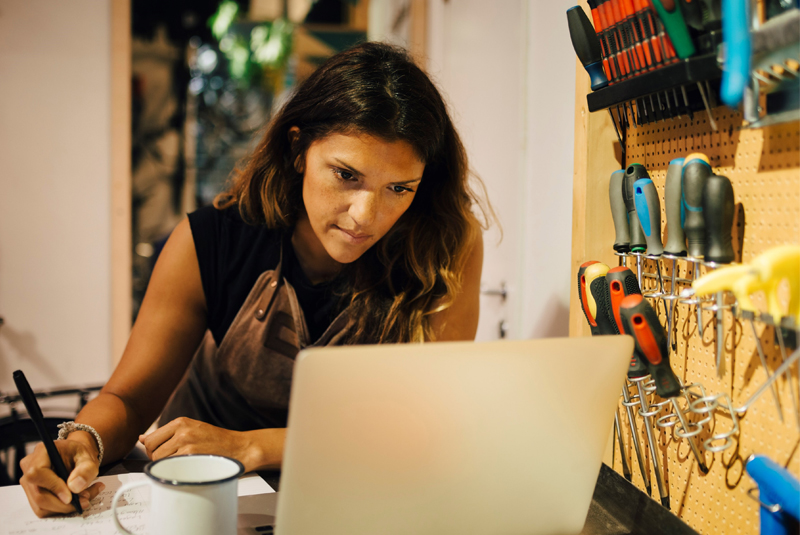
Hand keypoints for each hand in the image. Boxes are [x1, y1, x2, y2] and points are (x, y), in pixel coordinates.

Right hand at [19, 440, 104, 517]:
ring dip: (65, 508)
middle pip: (39, 495)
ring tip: (85, 497)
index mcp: (41, 452)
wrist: (75, 457)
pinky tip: (77, 500)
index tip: (71, 496)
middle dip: (64, 504)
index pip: (37, 473)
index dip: (53, 487)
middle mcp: (28, 468)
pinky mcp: (32, 496)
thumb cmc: (79, 454)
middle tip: (85, 500)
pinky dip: (62, 509)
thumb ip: (85, 469)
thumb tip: (74, 487)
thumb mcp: (88, 456)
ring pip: (41, 507)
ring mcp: (29, 484)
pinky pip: (44, 510)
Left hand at [139, 417, 254, 469]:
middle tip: (173, 462)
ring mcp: (186, 444)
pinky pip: (171, 468)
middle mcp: (182, 430)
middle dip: (158, 459)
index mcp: (180, 422)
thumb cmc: (217, 441)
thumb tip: (141, 438)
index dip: (152, 450)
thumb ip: (167, 434)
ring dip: (167, 466)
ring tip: (183, 465)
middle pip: (152, 451)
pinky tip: (188, 469)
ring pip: (159, 461)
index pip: (150, 438)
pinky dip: (176, 471)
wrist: (239, 447)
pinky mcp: (192, 457)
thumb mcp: (192, 429)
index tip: (162, 454)